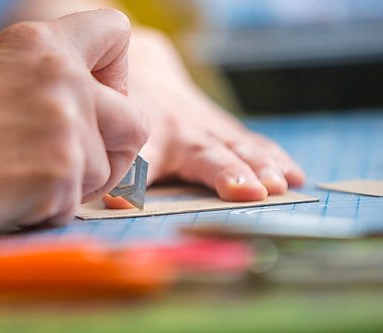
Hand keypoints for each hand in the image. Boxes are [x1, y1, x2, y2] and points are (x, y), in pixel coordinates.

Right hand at [0, 9, 146, 236]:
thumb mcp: (2, 76)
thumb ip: (55, 80)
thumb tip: (99, 98)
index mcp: (43, 44)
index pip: (115, 30)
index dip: (116, 71)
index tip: (99, 93)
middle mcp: (62, 77)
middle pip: (136, 121)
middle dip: (115, 150)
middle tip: (79, 160)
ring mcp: (65, 124)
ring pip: (109, 169)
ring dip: (79, 183)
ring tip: (33, 177)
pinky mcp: (60, 170)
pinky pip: (79, 201)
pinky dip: (53, 207)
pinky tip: (19, 195)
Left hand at [107, 28, 304, 206]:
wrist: (150, 78)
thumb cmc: (133, 122)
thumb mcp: (122, 146)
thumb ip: (124, 175)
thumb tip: (117, 202)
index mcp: (149, 144)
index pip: (145, 165)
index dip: (146, 179)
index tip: (160, 195)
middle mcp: (184, 133)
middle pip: (207, 155)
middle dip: (229, 173)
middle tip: (254, 191)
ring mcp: (211, 129)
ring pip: (237, 146)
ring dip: (260, 166)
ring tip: (280, 185)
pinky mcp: (229, 129)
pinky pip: (253, 142)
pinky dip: (275, 158)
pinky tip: (296, 176)